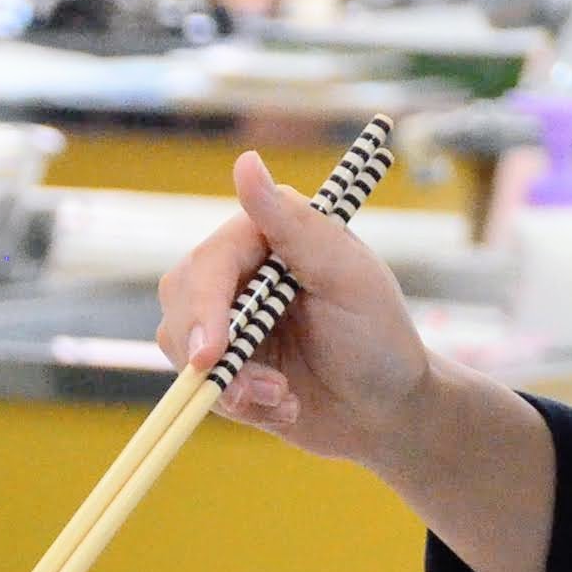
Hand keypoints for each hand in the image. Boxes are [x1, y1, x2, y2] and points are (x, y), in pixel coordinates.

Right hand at [153, 152, 434, 466]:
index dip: (206, 308)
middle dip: (213, 352)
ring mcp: (229, 318)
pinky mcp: (225, 363)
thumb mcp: (348, 278)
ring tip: (284, 397)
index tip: (213, 353)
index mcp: (268, 234)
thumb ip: (295, 226)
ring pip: (181, 345)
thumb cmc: (380, 335)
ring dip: (232, 384)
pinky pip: (199, 385)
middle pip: (183, 299)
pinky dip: (240, 403)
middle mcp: (241, 270)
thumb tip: (245, 161)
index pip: (212, 261)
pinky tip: (285, 405)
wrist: (390, 410)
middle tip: (257, 389)